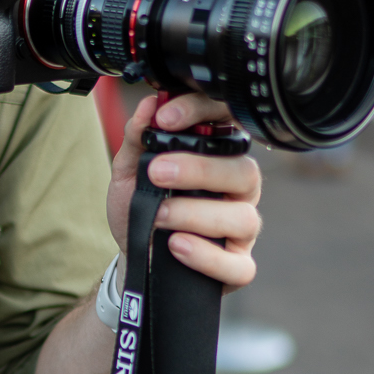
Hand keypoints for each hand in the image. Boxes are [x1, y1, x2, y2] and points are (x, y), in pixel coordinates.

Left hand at [106, 92, 261, 291]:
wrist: (134, 257)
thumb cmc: (141, 209)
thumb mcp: (129, 171)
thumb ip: (138, 138)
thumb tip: (148, 106)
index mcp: (219, 159)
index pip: (229, 124)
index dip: (203, 113)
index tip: (165, 117)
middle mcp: (238, 191)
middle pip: (244, 171)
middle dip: (200, 169)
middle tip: (157, 172)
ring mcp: (242, 231)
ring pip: (243, 218)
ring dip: (196, 214)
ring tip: (159, 215)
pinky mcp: (238, 267)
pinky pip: (239, 265)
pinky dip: (207, 256)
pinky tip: (176, 246)